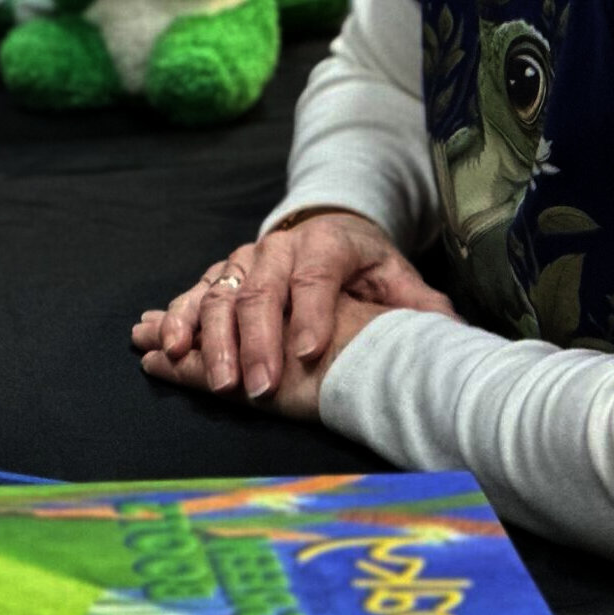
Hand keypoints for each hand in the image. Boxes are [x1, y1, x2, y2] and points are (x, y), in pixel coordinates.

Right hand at [130, 210, 455, 413]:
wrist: (326, 225)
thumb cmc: (363, 264)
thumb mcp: (396, 276)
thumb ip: (418, 304)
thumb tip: (451, 331)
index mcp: (326, 243)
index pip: (316, 277)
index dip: (311, 314)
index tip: (309, 355)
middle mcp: (279, 246)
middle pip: (262, 290)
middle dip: (257, 342)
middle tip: (259, 390)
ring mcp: (244, 258)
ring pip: (221, 293)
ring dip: (210, 337)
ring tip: (206, 376)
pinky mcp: (220, 273)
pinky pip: (194, 295)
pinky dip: (176, 320)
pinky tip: (162, 347)